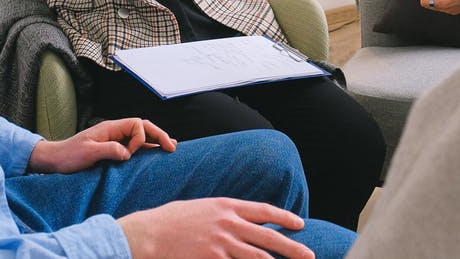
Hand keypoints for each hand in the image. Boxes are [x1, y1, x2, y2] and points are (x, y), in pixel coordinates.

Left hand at [27, 118, 175, 173]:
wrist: (55, 160)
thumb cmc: (69, 156)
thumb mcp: (87, 152)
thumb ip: (109, 149)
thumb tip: (128, 153)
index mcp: (111, 128)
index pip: (136, 124)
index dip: (139, 138)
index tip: (130, 154)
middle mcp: (116, 131)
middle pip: (143, 127)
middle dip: (159, 135)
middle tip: (172, 147)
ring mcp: (116, 140)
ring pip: (142, 136)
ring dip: (156, 141)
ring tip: (171, 148)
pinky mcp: (114, 150)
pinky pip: (135, 147)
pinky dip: (148, 149)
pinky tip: (156, 154)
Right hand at [118, 198, 313, 258]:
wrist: (149, 234)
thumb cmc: (170, 221)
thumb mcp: (201, 209)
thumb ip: (222, 214)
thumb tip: (239, 221)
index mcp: (226, 206)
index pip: (264, 211)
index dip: (285, 218)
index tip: (300, 224)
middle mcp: (229, 223)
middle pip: (269, 238)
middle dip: (292, 248)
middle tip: (310, 255)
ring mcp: (222, 244)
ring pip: (259, 258)